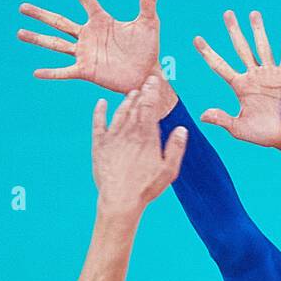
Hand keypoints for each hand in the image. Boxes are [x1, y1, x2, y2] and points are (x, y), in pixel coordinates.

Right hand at [18, 0, 160, 93]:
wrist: (146, 75)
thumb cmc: (148, 49)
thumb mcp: (148, 24)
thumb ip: (147, 4)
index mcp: (101, 20)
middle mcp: (88, 35)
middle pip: (59, 22)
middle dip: (40, 14)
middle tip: (22, 7)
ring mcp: (85, 53)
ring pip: (56, 44)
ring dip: (38, 39)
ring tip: (20, 32)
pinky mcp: (86, 71)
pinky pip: (65, 71)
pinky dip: (51, 73)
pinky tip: (36, 72)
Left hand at [92, 78, 187, 215]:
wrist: (120, 200)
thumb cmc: (146, 188)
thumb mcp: (168, 171)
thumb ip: (176, 148)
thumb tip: (181, 129)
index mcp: (147, 135)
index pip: (149, 105)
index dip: (152, 90)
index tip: (154, 80)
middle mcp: (129, 131)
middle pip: (135, 106)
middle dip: (141, 92)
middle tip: (145, 83)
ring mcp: (113, 137)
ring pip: (120, 112)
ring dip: (126, 101)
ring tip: (131, 93)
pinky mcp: (100, 145)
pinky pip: (98, 123)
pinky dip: (99, 111)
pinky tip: (101, 103)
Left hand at [195, 10, 280, 147]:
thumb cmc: (263, 134)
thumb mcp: (239, 129)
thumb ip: (222, 119)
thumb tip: (202, 115)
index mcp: (241, 87)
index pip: (220, 66)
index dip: (208, 53)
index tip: (197, 39)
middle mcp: (254, 76)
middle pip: (242, 49)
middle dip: (234, 31)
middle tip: (227, 13)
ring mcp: (270, 74)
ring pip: (262, 47)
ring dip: (258, 30)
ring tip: (253, 13)